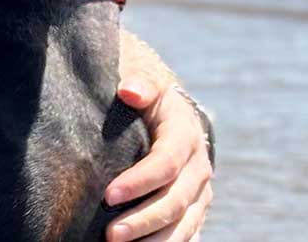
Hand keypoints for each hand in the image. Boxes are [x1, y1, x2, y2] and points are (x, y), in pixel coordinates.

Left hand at [103, 80, 213, 240]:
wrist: (168, 112)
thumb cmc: (146, 96)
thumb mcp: (145, 81)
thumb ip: (140, 84)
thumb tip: (129, 90)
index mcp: (185, 134)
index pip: (166, 163)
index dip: (139, 181)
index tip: (108, 195)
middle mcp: (198, 167)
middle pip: (175, 201)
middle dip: (143, 220)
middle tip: (110, 235)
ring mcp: (200, 193)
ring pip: (183, 225)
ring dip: (154, 241)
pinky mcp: (194, 210)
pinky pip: (186, 235)